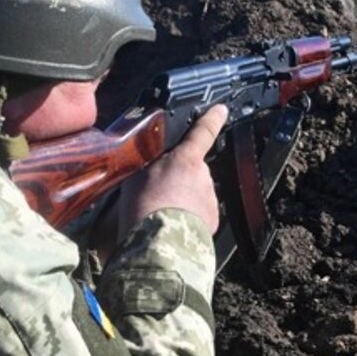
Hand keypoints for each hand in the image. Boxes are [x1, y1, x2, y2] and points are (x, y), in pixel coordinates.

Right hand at [118, 105, 228, 236]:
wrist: (159, 244)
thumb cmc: (143, 210)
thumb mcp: (135, 177)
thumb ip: (147, 164)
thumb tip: (146, 162)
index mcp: (185, 159)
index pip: (203, 132)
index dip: (212, 119)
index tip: (221, 110)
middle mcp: (202, 176)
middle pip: (192, 171)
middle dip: (179, 179)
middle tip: (157, 194)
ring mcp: (209, 198)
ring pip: (196, 193)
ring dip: (183, 200)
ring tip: (161, 214)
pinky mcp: (212, 220)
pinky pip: (200, 214)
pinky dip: (189, 218)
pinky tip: (172, 226)